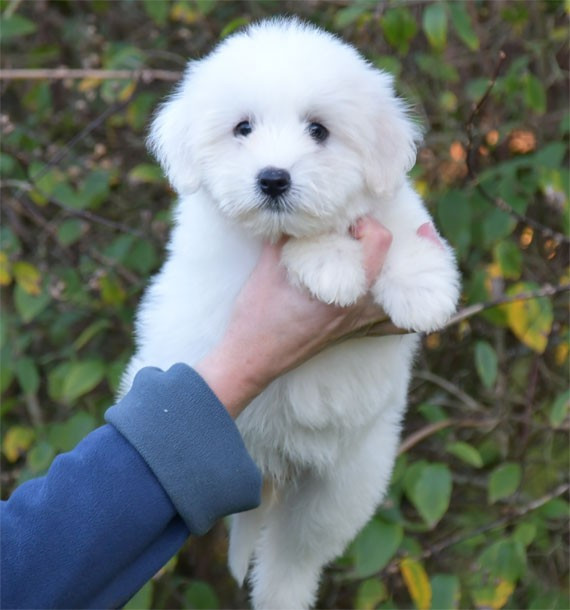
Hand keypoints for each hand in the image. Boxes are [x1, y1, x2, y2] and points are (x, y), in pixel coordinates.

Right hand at [195, 218, 392, 416]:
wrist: (252, 358)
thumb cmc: (258, 316)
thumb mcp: (268, 267)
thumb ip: (285, 235)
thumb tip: (295, 210)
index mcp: (342, 291)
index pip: (378, 245)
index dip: (369, 224)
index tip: (351, 221)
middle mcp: (358, 310)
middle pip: (405, 273)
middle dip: (411, 248)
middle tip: (408, 232)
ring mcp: (357, 325)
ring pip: (404, 303)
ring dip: (410, 276)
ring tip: (415, 256)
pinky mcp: (351, 333)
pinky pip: (391, 325)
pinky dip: (402, 310)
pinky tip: (401, 295)